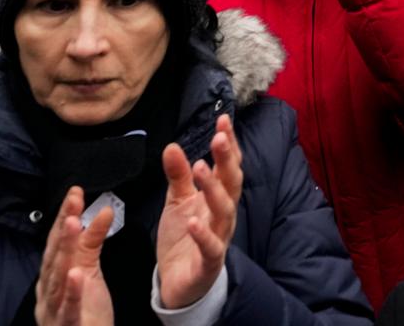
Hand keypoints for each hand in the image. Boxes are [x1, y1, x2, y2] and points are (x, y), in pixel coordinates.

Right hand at [36, 187, 115, 325]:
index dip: (64, 216)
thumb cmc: (84, 312)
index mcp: (52, 276)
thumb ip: (91, 243)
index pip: (57, 241)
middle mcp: (49, 290)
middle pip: (54, 254)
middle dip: (62, 227)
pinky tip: (76, 273)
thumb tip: (103, 211)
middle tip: (73, 200)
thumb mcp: (88, 272)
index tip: (75, 192)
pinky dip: (71, 291)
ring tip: (72, 224)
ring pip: (58, 277)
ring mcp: (54, 309)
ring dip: (64, 249)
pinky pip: (68, 309)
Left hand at [156, 116, 242, 310]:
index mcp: (217, 197)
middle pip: (231, 183)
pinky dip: (204, 234)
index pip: (227, 166)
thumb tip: (172, 146)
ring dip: (214, 189)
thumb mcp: (177, 202)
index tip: (223, 120)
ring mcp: (219, 237)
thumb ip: (177, 175)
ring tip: (200, 169)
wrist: (179, 283)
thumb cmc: (184, 238)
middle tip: (218, 137)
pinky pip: (211, 247)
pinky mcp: (209, 261)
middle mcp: (223, 214)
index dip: (228, 144)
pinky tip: (195, 221)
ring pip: (224, 210)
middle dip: (226, 160)